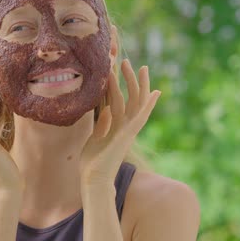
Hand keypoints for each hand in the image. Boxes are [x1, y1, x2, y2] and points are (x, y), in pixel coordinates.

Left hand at [80, 60, 160, 187]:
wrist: (94, 180)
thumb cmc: (93, 162)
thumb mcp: (96, 138)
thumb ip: (102, 124)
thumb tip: (105, 110)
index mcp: (119, 126)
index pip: (124, 100)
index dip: (126, 85)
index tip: (132, 71)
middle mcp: (126, 126)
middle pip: (133, 97)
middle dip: (131, 78)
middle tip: (127, 60)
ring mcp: (127, 131)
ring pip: (132, 101)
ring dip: (130, 82)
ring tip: (127, 64)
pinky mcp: (125, 136)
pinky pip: (135, 116)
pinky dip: (145, 104)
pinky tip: (146, 92)